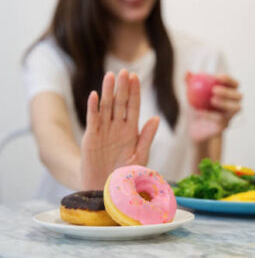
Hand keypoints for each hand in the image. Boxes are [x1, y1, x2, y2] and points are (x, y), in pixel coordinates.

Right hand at [80, 69, 158, 189]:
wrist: (106, 188)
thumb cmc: (126, 174)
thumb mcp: (139, 156)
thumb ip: (147, 137)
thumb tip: (156, 118)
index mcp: (132, 130)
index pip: (133, 106)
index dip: (134, 92)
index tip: (135, 77)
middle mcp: (118, 127)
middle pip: (120, 102)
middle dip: (123, 87)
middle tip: (124, 71)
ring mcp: (104, 130)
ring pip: (106, 107)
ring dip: (108, 91)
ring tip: (110, 76)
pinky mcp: (91, 137)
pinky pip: (93, 119)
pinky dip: (93, 108)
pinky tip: (95, 95)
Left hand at [189, 74, 241, 141]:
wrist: (193, 126)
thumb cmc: (195, 106)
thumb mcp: (190, 94)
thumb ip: (190, 82)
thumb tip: (187, 72)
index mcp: (229, 93)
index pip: (234, 84)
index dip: (228, 79)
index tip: (217, 77)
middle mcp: (233, 104)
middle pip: (238, 96)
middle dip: (228, 91)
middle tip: (214, 90)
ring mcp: (230, 116)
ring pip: (236, 108)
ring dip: (225, 103)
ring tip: (212, 100)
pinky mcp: (224, 126)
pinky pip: (221, 120)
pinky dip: (211, 115)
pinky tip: (201, 112)